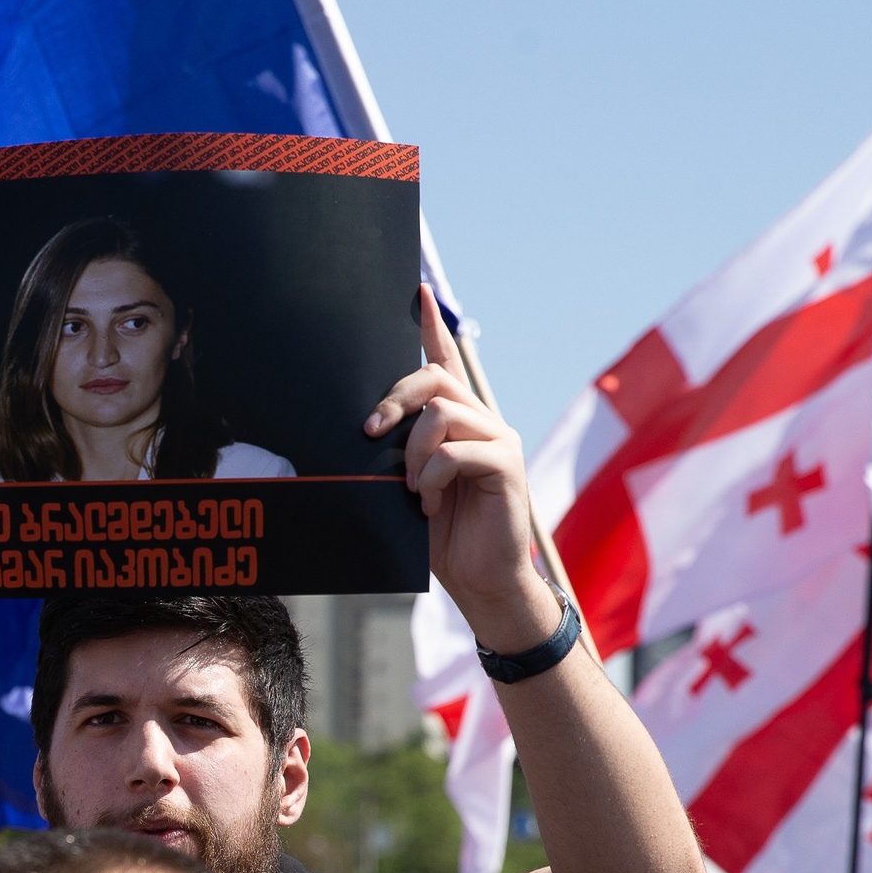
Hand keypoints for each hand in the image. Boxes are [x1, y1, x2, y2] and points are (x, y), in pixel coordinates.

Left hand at [362, 287, 560, 651]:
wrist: (480, 582)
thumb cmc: (441, 538)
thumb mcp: (407, 487)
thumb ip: (398, 452)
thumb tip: (366, 427)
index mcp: (457, 422)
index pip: (445, 360)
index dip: (431, 325)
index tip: (417, 290)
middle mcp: (481, 420)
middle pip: (433, 380)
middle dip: (393, 400)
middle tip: (369, 433)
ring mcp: (497, 439)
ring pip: (440, 413)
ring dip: (413, 453)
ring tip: (413, 491)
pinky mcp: (506, 463)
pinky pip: (456, 450)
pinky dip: (432, 476)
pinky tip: (429, 503)